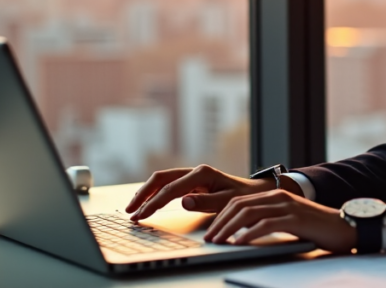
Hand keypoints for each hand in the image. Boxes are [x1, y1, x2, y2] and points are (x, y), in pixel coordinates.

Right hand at [125, 164, 297, 220]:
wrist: (254, 192)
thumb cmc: (243, 196)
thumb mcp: (228, 201)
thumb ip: (207, 201)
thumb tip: (184, 201)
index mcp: (202, 173)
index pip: (171, 189)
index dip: (154, 202)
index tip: (142, 215)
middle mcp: (194, 171)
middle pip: (160, 178)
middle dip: (143, 194)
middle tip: (130, 211)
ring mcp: (192, 176)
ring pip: (162, 180)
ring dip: (146, 193)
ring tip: (133, 208)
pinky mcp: (191, 182)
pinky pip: (168, 186)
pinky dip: (155, 193)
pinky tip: (147, 203)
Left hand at [204, 189, 357, 253]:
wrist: (344, 226)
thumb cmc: (315, 228)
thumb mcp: (287, 221)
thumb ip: (268, 221)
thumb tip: (242, 233)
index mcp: (274, 195)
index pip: (239, 201)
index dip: (221, 216)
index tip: (211, 232)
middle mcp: (279, 196)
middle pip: (239, 205)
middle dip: (220, 223)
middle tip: (210, 239)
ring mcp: (287, 206)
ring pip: (249, 213)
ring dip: (230, 229)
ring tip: (219, 242)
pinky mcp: (295, 218)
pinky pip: (266, 225)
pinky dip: (249, 234)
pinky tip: (240, 243)